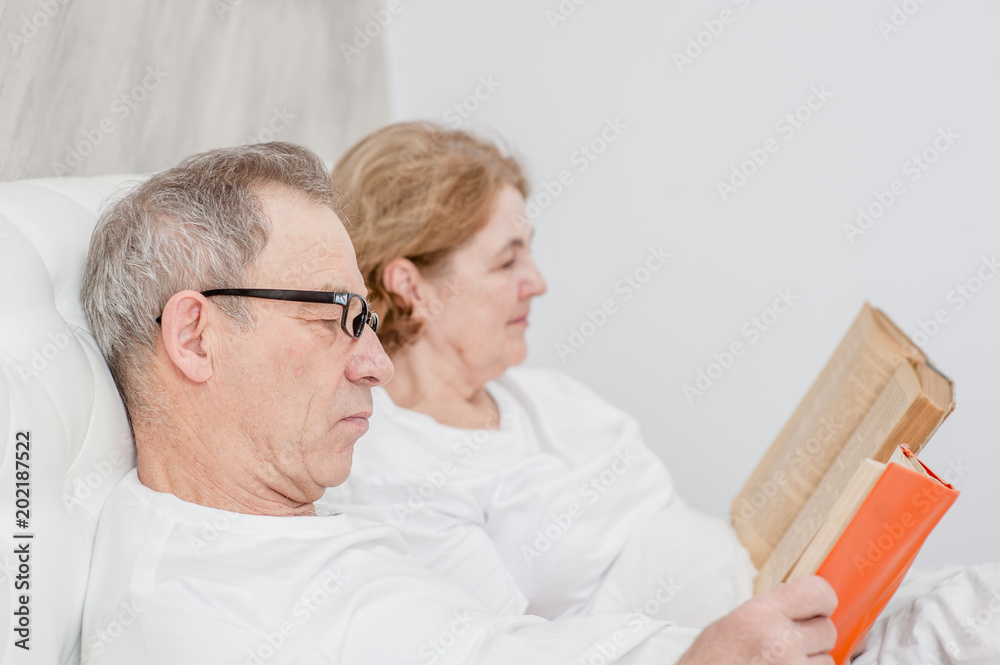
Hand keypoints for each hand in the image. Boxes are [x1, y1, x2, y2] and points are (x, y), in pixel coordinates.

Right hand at [676, 576, 837, 664]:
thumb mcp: (726, 627)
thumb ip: (763, 610)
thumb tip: (792, 597)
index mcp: (759, 616)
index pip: (818, 592)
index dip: (821, 600)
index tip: (818, 607)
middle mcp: (781, 643)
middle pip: (827, 630)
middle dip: (812, 639)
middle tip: (788, 646)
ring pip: (827, 661)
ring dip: (809, 664)